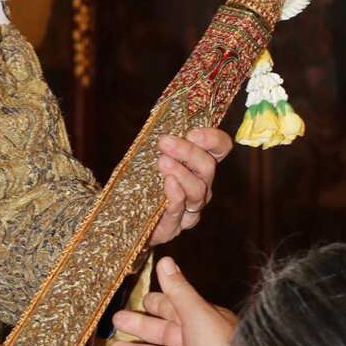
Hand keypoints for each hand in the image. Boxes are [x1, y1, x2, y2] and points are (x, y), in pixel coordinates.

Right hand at [109, 255, 236, 345]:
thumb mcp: (196, 312)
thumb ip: (178, 289)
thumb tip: (165, 260)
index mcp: (202, 320)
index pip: (175, 309)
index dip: (157, 304)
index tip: (139, 299)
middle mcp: (195, 342)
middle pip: (162, 331)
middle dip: (139, 326)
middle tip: (116, 322)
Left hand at [150, 125, 230, 243]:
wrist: (125, 218)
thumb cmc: (141, 182)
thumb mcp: (150, 157)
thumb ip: (162, 144)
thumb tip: (160, 118)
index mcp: (199, 167)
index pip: (220, 148)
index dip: (213, 139)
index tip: (192, 132)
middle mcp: (201, 187)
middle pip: (208, 167)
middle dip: (188, 152)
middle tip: (165, 142)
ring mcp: (190, 210)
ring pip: (197, 190)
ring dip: (181, 172)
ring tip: (162, 161)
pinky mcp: (173, 227)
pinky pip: (178, 211)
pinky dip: (175, 196)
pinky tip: (167, 184)